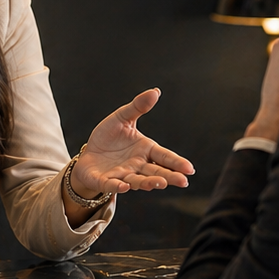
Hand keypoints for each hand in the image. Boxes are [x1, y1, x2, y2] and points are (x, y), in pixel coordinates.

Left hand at [71, 89, 193, 198]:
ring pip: (137, 180)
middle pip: (155, 172)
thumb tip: (155, 91)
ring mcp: (122, 175)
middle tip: (183, 181)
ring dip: (148, 182)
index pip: (163, 156)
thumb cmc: (109, 137)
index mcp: (145, 150)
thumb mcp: (122, 118)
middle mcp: (137, 165)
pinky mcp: (105, 181)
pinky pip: (112, 184)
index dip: (176, 162)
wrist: (88, 153)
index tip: (189, 169)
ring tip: (160, 183)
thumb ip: (138, 107)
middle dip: (168, 176)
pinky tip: (125, 187)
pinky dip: (118, 186)